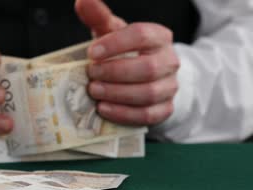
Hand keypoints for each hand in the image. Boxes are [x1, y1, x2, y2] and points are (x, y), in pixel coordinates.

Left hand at [75, 0, 178, 125]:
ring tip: (94, 91)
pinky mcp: (165, 109)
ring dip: (117, 94)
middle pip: (147, 68)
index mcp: (159, 37)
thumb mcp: (114, 32)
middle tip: (91, 75)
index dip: (115, 44)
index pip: (142, 35)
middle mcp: (169, 61)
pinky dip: (124, 113)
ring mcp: (170, 87)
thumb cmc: (126, 52)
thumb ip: (99, 16)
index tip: (91, 52)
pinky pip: (148, 115)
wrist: (146, 78)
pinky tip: (104, 109)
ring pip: (148, 93)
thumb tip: (82, 0)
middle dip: (115, 72)